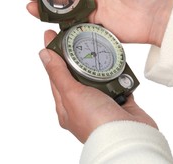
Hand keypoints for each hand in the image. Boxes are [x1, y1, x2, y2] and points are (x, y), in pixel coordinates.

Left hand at [40, 29, 157, 142]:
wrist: (128, 136)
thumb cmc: (97, 122)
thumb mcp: (72, 95)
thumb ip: (59, 74)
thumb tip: (44, 55)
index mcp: (67, 106)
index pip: (56, 76)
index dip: (54, 55)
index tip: (53, 35)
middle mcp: (85, 104)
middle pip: (79, 73)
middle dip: (79, 56)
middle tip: (78, 35)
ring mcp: (103, 101)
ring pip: (100, 76)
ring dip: (102, 64)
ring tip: (99, 46)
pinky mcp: (121, 100)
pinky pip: (119, 81)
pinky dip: (120, 72)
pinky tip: (120, 61)